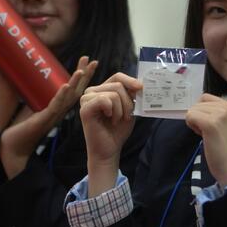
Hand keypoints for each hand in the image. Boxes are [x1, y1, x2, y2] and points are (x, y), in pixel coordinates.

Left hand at [0, 56, 97, 178]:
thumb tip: (31, 72)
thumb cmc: (21, 127)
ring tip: (81, 71)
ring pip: (69, 98)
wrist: (13, 146)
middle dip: (85, 75)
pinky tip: (66, 85)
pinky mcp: (44, 120)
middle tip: (92, 60)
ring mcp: (53, 115)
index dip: (81, 74)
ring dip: (76, 84)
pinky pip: (55, 106)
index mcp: (58, 106)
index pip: (73, 87)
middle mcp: (59, 111)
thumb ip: (35, 91)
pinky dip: (61, 95)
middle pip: (77, 90)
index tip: (87, 59)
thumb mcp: (30, 104)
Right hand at [79, 73, 142, 196]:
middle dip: (128, 102)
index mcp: (102, 90)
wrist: (110, 149)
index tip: (141, 88)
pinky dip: (112, 111)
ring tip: (116, 120)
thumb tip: (139, 83)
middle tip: (125, 117)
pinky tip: (109, 119)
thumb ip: (131, 95)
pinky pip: (105, 100)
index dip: (130, 80)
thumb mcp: (128, 109)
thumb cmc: (117, 130)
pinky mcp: (85, 109)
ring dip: (121, 110)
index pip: (117, 76)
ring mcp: (86, 99)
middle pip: (117, 85)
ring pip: (114, 93)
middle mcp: (92, 92)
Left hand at [185, 94, 226, 186]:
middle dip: (199, 116)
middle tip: (209, 133)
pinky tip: (202, 136)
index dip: (203, 112)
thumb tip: (194, 108)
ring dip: (195, 122)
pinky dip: (191, 126)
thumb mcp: (225, 124)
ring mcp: (220, 114)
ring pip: (193, 109)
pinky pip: (190, 116)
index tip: (212, 126)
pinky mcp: (211, 123)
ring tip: (208, 135)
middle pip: (198, 103)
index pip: (205, 98)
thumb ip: (214, 113)